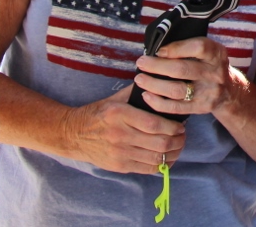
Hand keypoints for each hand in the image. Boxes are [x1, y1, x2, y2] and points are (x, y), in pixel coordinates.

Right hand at [63, 86, 185, 173]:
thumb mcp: (116, 98)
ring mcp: (119, 153)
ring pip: (156, 158)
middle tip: (182, 135)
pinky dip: (162, 165)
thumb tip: (163, 86)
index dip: (173, 126)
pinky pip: (147, 169)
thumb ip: (139, 93)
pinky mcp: (119, 166)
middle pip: (159, 143)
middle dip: (177, 140)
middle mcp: (120, 135)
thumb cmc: (99, 113)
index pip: (155, 124)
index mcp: (120, 114)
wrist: (73, 134)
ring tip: (177, 145)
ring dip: (173, 153)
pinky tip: (167, 157)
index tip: (181, 124)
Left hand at [134, 37, 241, 117]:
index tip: (159, 50)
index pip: (198, 47)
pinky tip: (146, 95)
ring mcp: (209, 92)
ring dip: (154, 85)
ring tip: (139, 79)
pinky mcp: (201, 108)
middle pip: (183, 70)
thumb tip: (156, 47)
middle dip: (157, 66)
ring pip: (177, 90)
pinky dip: (158, 102)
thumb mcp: (208, 51)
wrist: (229, 91)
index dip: (176, 48)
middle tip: (140, 62)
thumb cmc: (208, 65)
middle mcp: (215, 73)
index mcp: (217, 53)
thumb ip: (188, 47)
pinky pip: (176, 108)